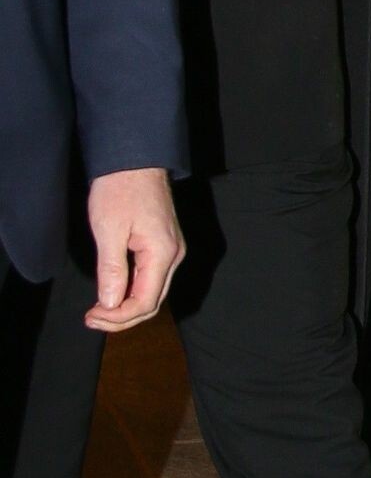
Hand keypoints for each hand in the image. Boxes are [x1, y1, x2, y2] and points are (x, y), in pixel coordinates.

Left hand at [84, 168, 184, 332]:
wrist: (135, 158)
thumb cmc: (121, 188)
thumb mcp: (109, 229)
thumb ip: (111, 269)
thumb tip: (110, 303)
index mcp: (163, 253)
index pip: (144, 302)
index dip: (117, 317)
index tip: (90, 317)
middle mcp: (174, 255)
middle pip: (151, 302)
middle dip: (121, 317)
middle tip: (91, 318)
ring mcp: (171, 250)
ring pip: (152, 292)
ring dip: (126, 307)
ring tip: (97, 310)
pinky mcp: (163, 244)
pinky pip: (151, 278)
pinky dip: (132, 291)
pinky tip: (112, 292)